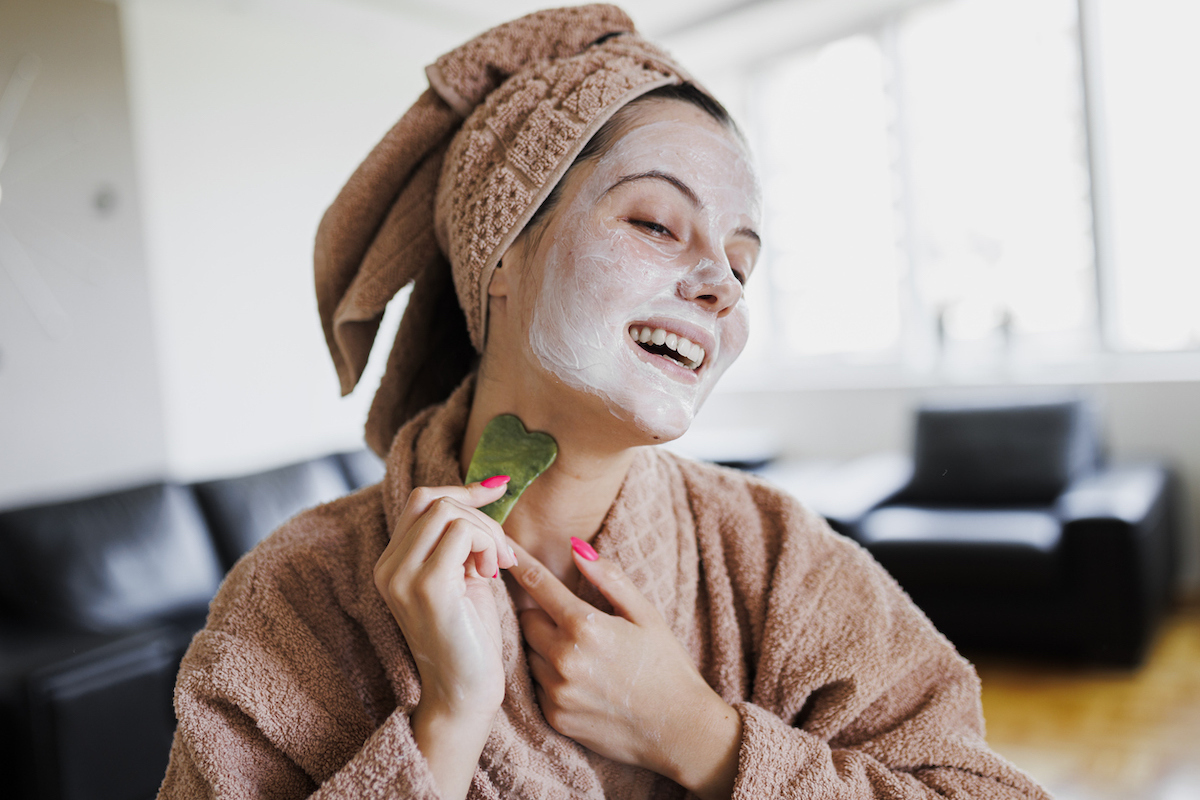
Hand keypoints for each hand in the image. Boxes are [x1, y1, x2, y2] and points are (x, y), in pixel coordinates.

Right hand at [373, 479, 518, 799]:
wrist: (464, 693)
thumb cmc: (470, 636)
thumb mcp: (462, 575)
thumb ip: (461, 539)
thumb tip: (488, 487)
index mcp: (392, 562)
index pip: (422, 499)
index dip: (463, 489)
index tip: (498, 488)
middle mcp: (388, 566)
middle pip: (434, 500)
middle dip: (480, 516)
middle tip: (501, 555)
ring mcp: (401, 576)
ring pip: (448, 512)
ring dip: (486, 532)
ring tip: (496, 567)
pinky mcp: (426, 587)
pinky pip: (461, 533)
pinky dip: (486, 544)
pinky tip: (492, 575)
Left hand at [509, 538, 741, 799]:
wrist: (680, 731)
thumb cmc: (667, 666)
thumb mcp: (646, 614)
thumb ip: (608, 578)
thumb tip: (577, 547)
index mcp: (586, 626)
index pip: (539, 585)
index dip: (521, 564)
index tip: (507, 550)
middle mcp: (564, 659)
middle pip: (528, 621)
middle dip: (543, 615)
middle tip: (573, 621)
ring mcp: (557, 691)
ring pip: (530, 654)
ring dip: (545, 647)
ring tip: (582, 654)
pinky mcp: (555, 717)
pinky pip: (538, 685)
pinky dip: (551, 677)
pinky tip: (582, 681)